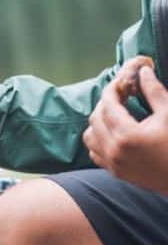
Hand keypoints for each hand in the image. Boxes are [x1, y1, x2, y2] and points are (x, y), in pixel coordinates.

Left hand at [84, 65, 167, 191]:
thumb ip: (154, 91)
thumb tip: (143, 71)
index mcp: (127, 135)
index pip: (108, 104)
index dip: (112, 89)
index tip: (120, 82)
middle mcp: (114, 150)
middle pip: (95, 118)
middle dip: (105, 103)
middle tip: (120, 96)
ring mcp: (113, 164)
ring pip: (89, 136)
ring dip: (98, 122)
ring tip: (115, 114)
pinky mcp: (116, 173)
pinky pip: (94, 153)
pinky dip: (98, 140)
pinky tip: (113, 133)